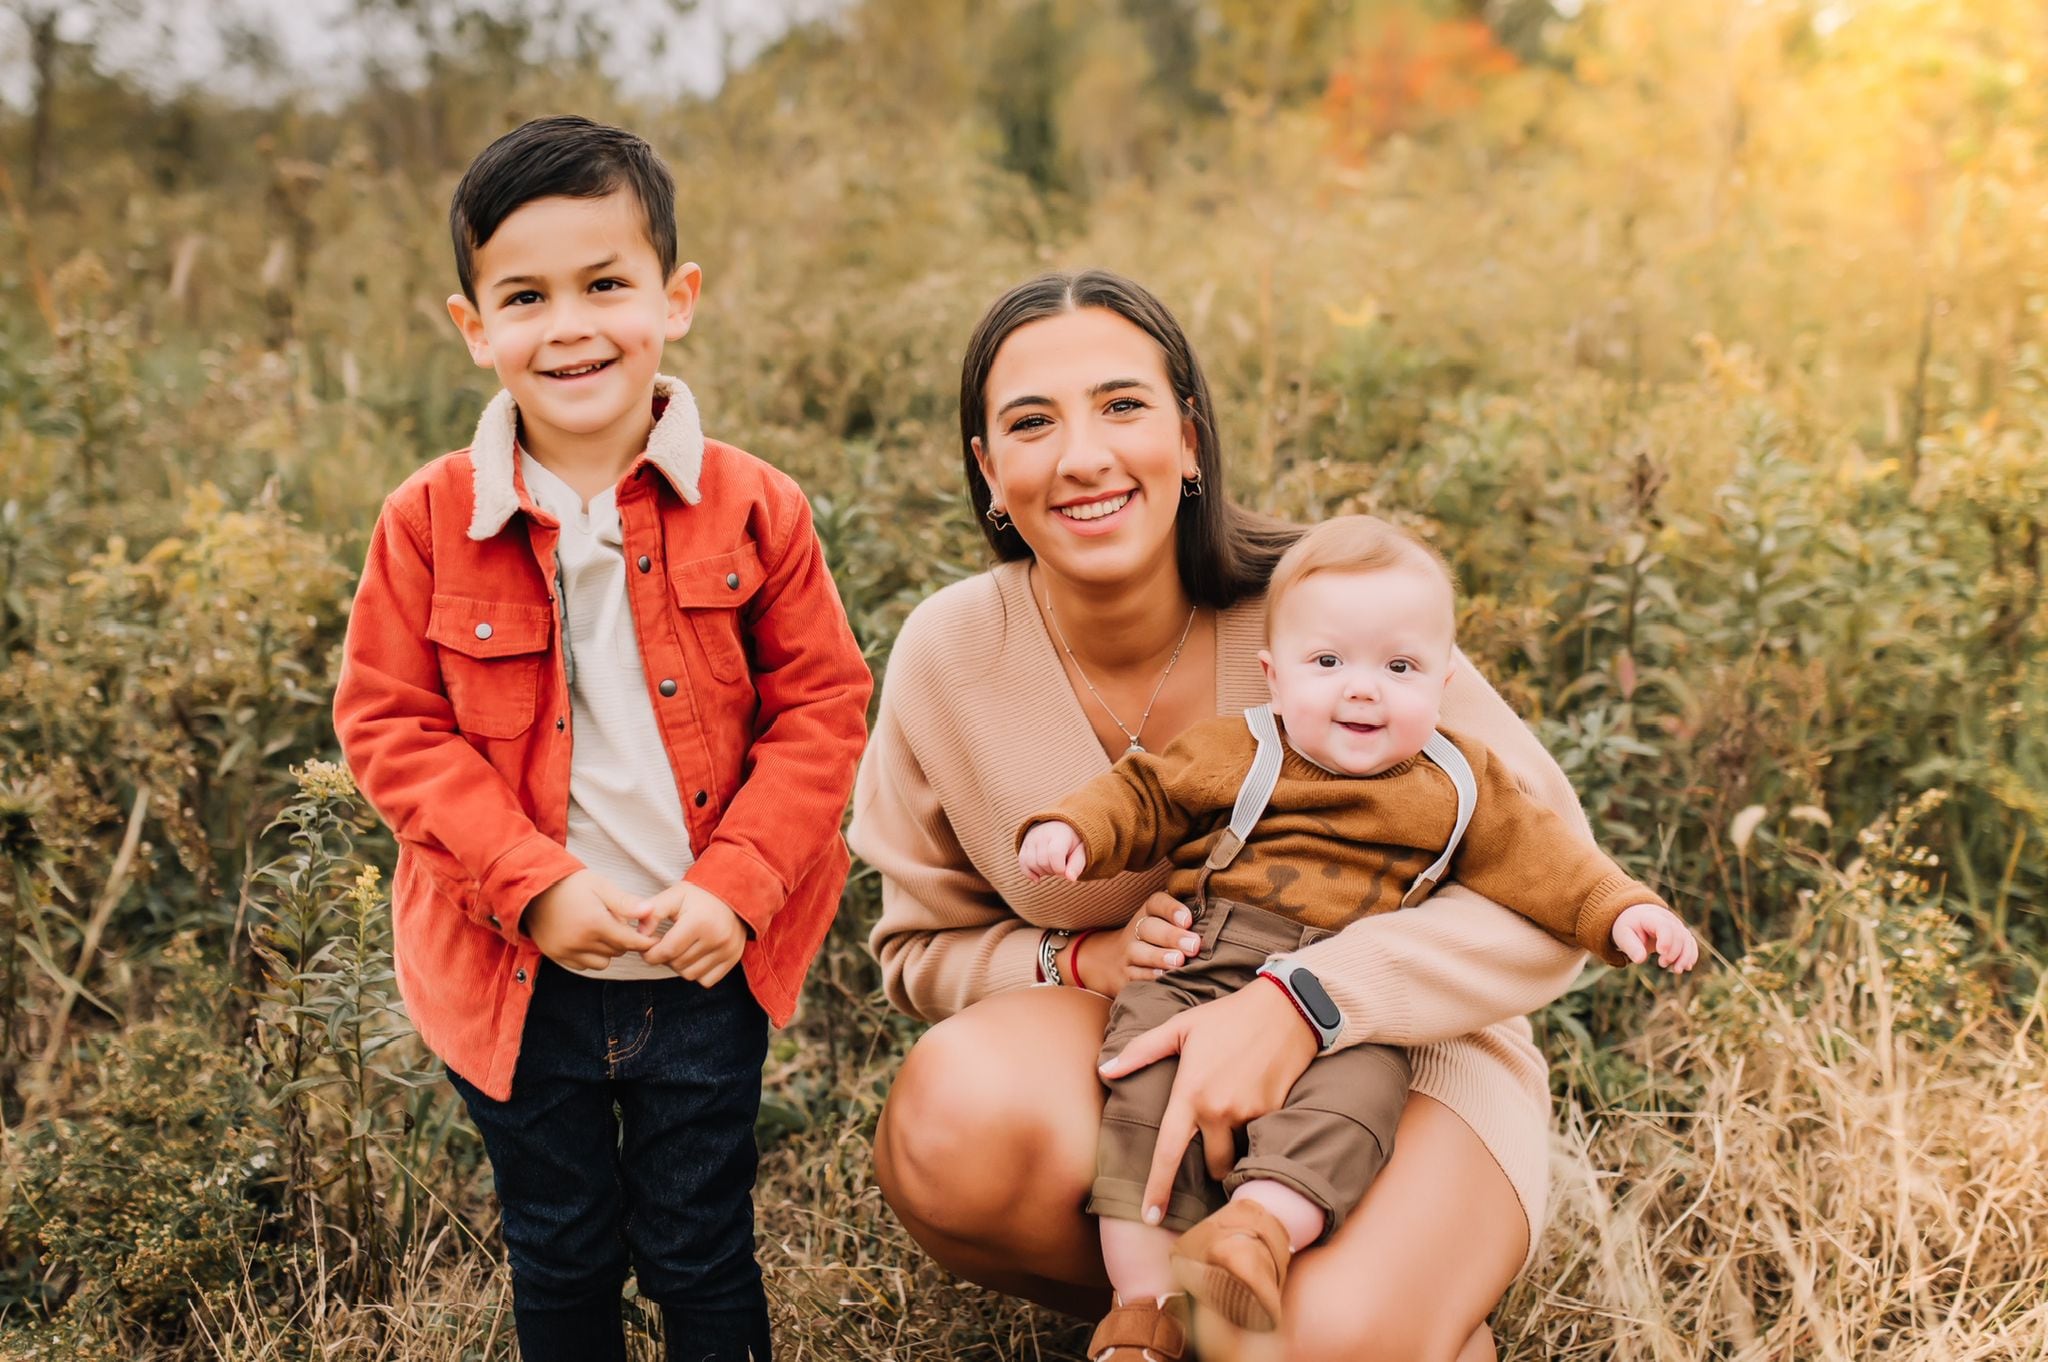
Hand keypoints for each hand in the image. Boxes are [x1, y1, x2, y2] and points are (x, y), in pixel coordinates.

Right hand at [523, 870, 658, 971]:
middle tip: (617, 922)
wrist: (533, 888)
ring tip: (600, 930)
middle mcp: (580, 941)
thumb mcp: (600, 886)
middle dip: (623, 940)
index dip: (644, 942)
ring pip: (602, 962)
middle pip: (617, 951)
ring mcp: (566, 951)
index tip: (653, 940)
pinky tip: (587, 939)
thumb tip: (650, 912)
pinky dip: (590, 956)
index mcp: (594, 923)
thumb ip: (625, 902)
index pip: (629, 941)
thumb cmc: (570, 884)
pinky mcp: (556, 955)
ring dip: (607, 950)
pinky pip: (583, 965)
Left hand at [639, 880, 748, 985]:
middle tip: (665, 945)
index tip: (648, 948)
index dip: (651, 954)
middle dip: (665, 958)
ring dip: (680, 966)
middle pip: (677, 964)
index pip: (667, 951)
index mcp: (699, 921)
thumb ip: (653, 912)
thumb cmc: (699, 896)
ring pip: (690, 975)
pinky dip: (697, 973)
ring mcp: (727, 950)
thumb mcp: (674, 895)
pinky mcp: (733, 958)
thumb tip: (639, 933)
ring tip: (680, 950)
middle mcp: (716, 938)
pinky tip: (695, 957)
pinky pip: (707, 980)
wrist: (732, 895)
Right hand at [1019, 821, 1086, 880]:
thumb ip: (1077, 865)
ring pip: (1031, 864)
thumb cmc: (1073, 844)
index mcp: (1061, 834)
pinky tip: (1038, 878)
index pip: (1054, 854)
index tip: (1066, 869)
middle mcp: (1043, 833)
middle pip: (1042, 862)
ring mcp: (1031, 838)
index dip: (1060, 868)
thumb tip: (1070, 878)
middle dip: (1053, 871)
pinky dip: (1029, 873)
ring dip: (1042, 872)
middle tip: (1061, 866)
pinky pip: (1022, 863)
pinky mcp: (1024, 844)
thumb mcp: (1081, 852)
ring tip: (1051, 867)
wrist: (1061, 828)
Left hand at [1097, 979, 1319, 1224]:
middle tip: (1210, 1146)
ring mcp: (1250, 1114)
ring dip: (1233, 1150)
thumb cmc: (1227, 1017)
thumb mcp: (1180, 1028)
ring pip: (1238, 1154)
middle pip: (1211, 1167)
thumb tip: (1105, 1069)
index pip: (1168, 1153)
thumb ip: (1141, 1052)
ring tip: (1234, 1123)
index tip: (1149, 1217)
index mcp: (1190, 1093)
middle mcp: (1219, 1110)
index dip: (1157, 1189)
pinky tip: (1254, 1106)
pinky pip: (1259, 1139)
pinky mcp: (1275, 1113)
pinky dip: (1254, 1133)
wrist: (1285, 1009)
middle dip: (1210, 1167)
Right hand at [1118, 892, 1203, 984]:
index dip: (1172, 909)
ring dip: (1159, 956)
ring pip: (1139, 951)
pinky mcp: (1125, 974)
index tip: (1189, 920)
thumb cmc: (1163, 940)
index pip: (1157, 902)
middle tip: (1193, 946)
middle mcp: (1137, 930)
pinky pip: (1134, 974)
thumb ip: (1194, 920)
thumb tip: (1225, 920)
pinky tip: (1164, 977)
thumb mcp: (1173, 924)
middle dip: (1172, 936)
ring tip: (1179, 962)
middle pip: (1149, 927)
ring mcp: (1128, 952)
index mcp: (1150, 912)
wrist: (1122, 961)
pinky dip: (1149, 976)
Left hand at [1611, 903, 1699, 971]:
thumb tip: (1640, 960)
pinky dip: (1690, 955)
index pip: (1664, 926)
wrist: (1636, 918)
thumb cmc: (1629, 928)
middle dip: (1673, 952)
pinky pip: (1690, 943)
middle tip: (1662, 964)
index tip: (1661, 952)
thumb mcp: (1623, 936)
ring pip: (1687, 939)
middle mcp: (1667, 919)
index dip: (1666, 939)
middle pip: (1678, 934)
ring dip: (1685, 957)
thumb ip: (1631, 947)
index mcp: (1650, 917)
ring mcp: (1676, 925)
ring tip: (1677, 970)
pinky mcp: (1681, 933)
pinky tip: (1686, 967)